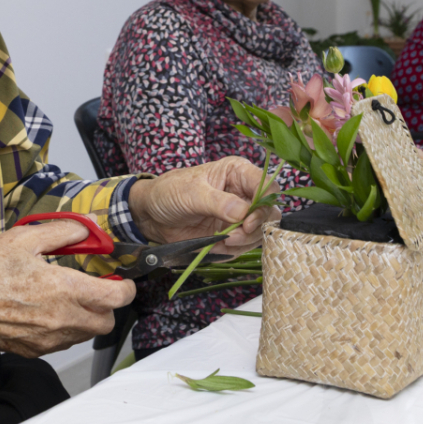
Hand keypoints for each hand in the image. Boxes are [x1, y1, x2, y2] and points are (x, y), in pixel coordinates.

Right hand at [0, 219, 135, 354]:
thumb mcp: (25, 238)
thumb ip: (62, 232)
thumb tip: (85, 228)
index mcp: (64, 289)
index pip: (116, 298)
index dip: (126, 288)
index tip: (122, 281)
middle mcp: (61, 318)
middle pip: (107, 321)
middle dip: (107, 305)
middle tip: (96, 288)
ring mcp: (49, 339)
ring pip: (87, 334)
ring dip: (88, 318)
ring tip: (70, 298)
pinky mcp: (35, 350)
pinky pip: (64, 343)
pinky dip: (66, 329)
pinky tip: (50, 311)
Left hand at [128, 156, 276, 255]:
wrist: (152, 214)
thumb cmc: (169, 192)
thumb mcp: (191, 193)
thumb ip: (219, 202)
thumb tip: (244, 213)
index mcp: (237, 172)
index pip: (268, 186)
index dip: (264, 205)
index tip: (247, 222)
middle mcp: (244, 193)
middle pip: (270, 213)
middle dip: (256, 228)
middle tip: (235, 236)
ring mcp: (240, 215)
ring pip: (261, 232)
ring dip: (244, 242)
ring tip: (221, 241)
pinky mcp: (233, 233)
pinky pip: (245, 246)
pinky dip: (233, 250)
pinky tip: (215, 246)